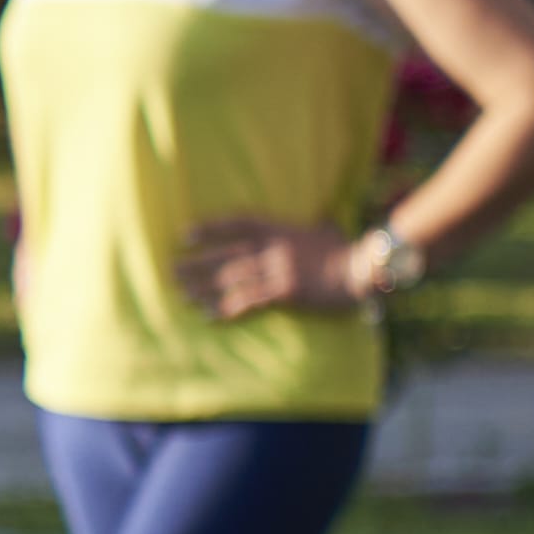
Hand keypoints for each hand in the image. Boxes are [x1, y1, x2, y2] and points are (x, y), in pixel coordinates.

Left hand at [176, 215, 359, 320]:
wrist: (363, 268)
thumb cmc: (347, 249)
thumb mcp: (326, 227)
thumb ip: (314, 222)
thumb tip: (322, 216)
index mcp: (279, 228)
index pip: (236, 224)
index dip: (209, 229)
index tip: (184, 235)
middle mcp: (272, 247)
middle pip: (226, 255)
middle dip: (197, 264)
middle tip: (171, 271)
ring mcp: (277, 270)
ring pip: (232, 279)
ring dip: (205, 288)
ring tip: (182, 295)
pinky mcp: (285, 293)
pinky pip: (248, 302)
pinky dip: (226, 310)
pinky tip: (208, 316)